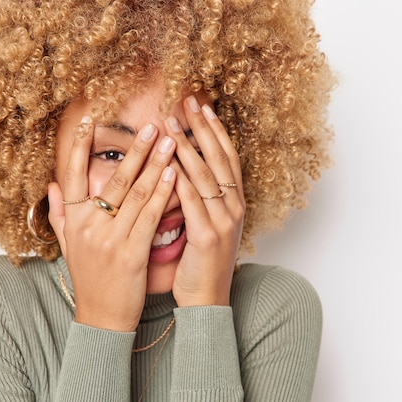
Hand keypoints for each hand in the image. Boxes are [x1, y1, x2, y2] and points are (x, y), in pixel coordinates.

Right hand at [48, 118, 176, 330]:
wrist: (101, 317)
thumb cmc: (89, 278)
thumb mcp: (68, 246)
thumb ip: (60, 214)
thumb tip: (51, 185)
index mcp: (73, 221)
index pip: (73, 176)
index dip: (80, 147)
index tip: (90, 121)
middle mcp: (88, 227)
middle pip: (114, 180)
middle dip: (135, 150)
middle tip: (152, 126)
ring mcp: (109, 240)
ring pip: (136, 194)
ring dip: (155, 164)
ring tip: (170, 141)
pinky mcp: (131, 253)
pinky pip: (150, 216)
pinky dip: (163, 192)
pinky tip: (174, 173)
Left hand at [164, 96, 245, 306]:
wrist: (207, 300)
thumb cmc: (201, 262)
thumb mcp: (206, 225)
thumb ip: (199, 198)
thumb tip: (181, 170)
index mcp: (233, 203)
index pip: (227, 158)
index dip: (215, 131)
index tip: (202, 108)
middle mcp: (233, 207)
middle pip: (219, 158)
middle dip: (202, 128)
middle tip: (188, 101)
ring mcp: (224, 221)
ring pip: (205, 175)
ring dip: (187, 146)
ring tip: (170, 123)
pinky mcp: (208, 236)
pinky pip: (192, 201)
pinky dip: (180, 180)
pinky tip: (168, 162)